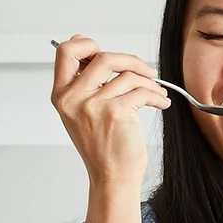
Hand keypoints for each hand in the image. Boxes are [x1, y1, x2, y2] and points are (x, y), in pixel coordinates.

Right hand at [51, 35, 169, 191]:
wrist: (112, 178)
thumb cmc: (102, 147)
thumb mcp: (82, 112)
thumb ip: (84, 83)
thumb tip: (90, 48)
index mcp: (62, 95)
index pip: (65, 51)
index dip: (86, 44)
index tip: (103, 52)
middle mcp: (73, 98)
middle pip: (102, 56)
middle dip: (130, 59)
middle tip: (144, 70)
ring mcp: (92, 105)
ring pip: (127, 74)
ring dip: (149, 82)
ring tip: (157, 93)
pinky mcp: (115, 112)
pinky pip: (141, 91)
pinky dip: (157, 96)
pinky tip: (160, 103)